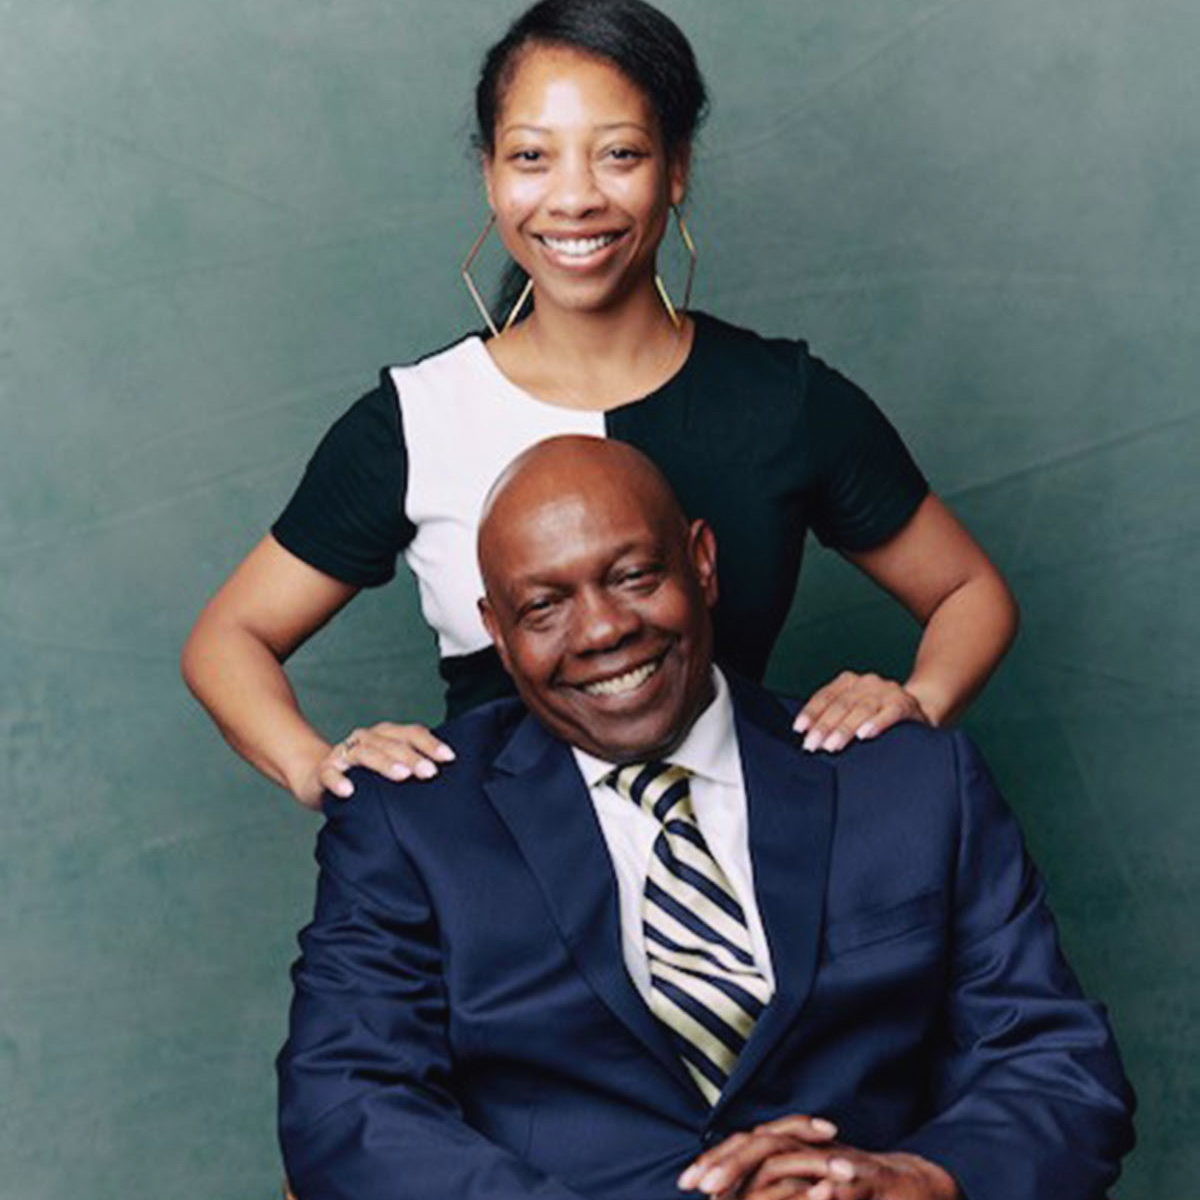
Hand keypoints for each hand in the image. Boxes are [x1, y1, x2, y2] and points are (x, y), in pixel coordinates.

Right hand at [300, 722, 455, 805]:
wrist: (318, 778)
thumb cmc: (366, 776)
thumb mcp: (391, 768)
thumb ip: (413, 767)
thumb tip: (449, 776)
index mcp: (385, 735)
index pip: (411, 733)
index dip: (430, 744)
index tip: (449, 758)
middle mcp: (366, 739)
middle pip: (391, 743)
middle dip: (412, 757)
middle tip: (429, 773)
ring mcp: (344, 754)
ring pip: (365, 754)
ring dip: (384, 764)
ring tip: (401, 776)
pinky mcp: (324, 772)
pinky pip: (330, 774)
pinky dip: (339, 781)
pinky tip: (349, 791)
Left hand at [678, 1115, 956, 1199]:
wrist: (916, 1188)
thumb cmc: (856, 1192)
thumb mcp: (808, 1190)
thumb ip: (773, 1192)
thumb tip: (729, 1196)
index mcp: (797, 1151)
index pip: (749, 1146)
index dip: (718, 1162)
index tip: (686, 1182)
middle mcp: (814, 1149)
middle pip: (762, 1143)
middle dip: (728, 1164)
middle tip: (700, 1187)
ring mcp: (843, 1161)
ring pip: (797, 1158)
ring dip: (762, 1174)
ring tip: (726, 1191)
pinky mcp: (875, 1181)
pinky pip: (848, 1184)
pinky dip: (831, 1189)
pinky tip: (817, 1194)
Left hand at [794, 672, 928, 752]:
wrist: (920, 708)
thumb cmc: (878, 714)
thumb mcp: (855, 709)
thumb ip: (835, 716)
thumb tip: (808, 735)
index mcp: (850, 682)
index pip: (826, 696)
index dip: (811, 712)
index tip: (800, 729)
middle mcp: (867, 683)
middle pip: (841, 704)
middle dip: (824, 726)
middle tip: (812, 745)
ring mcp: (887, 692)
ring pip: (861, 709)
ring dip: (845, 729)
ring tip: (832, 745)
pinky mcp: (905, 704)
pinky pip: (889, 713)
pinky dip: (876, 724)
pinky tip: (864, 735)